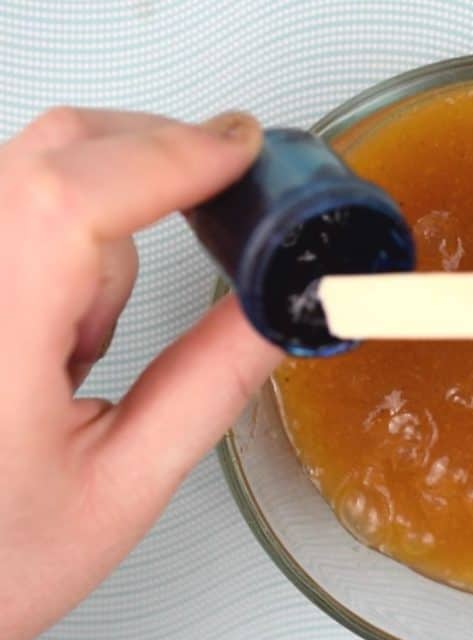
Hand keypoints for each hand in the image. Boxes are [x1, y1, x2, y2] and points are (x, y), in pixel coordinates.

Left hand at [0, 108, 282, 639]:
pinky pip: (10, 204)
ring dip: (102, 212)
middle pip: (49, 151)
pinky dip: (62, 227)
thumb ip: (210, 385)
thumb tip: (275, 310)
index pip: (69, 200)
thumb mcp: (123, 486)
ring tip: (95, 335)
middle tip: (226, 180)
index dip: (168, 155)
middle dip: (155, 151)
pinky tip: (62, 316)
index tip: (243, 150)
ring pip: (32, 170)